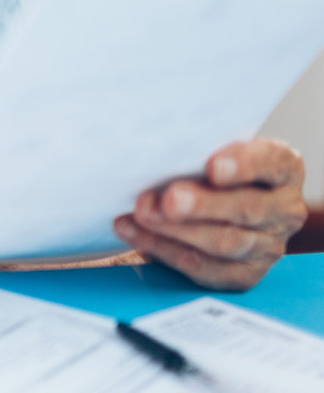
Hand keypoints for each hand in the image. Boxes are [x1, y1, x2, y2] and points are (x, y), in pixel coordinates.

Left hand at [114, 138, 307, 290]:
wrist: (221, 200)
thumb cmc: (211, 165)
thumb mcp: (212, 148)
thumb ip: (198, 151)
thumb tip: (158, 156)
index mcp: (285, 169)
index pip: (274, 163)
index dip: (245, 165)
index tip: (213, 167)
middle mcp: (284, 209)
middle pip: (248, 209)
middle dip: (203, 204)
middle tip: (169, 198)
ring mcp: (268, 245)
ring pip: (225, 242)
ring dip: (177, 229)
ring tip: (143, 213)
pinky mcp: (244, 273)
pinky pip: (205, 268)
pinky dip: (165, 249)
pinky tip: (137, 233)